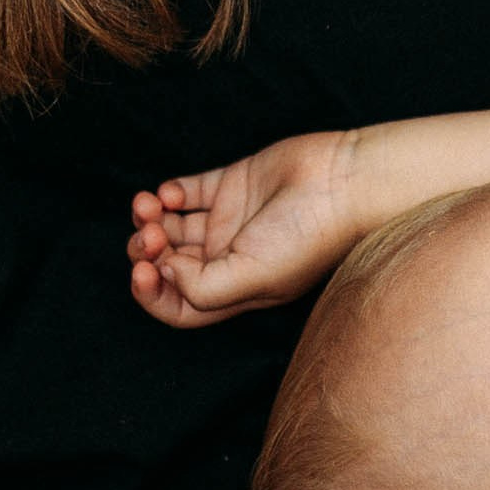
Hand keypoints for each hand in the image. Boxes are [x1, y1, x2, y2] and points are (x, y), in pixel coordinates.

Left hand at [128, 129, 355, 327]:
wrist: (343, 182)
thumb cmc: (309, 237)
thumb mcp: (254, 279)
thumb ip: (201, 288)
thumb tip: (164, 270)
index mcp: (236, 291)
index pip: (179, 307)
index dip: (153, 295)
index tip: (146, 270)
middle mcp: (229, 260)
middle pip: (168, 266)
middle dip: (147, 252)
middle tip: (152, 235)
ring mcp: (228, 222)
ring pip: (171, 228)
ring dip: (150, 220)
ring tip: (149, 206)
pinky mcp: (231, 186)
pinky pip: (186, 192)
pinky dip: (169, 193)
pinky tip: (171, 193)